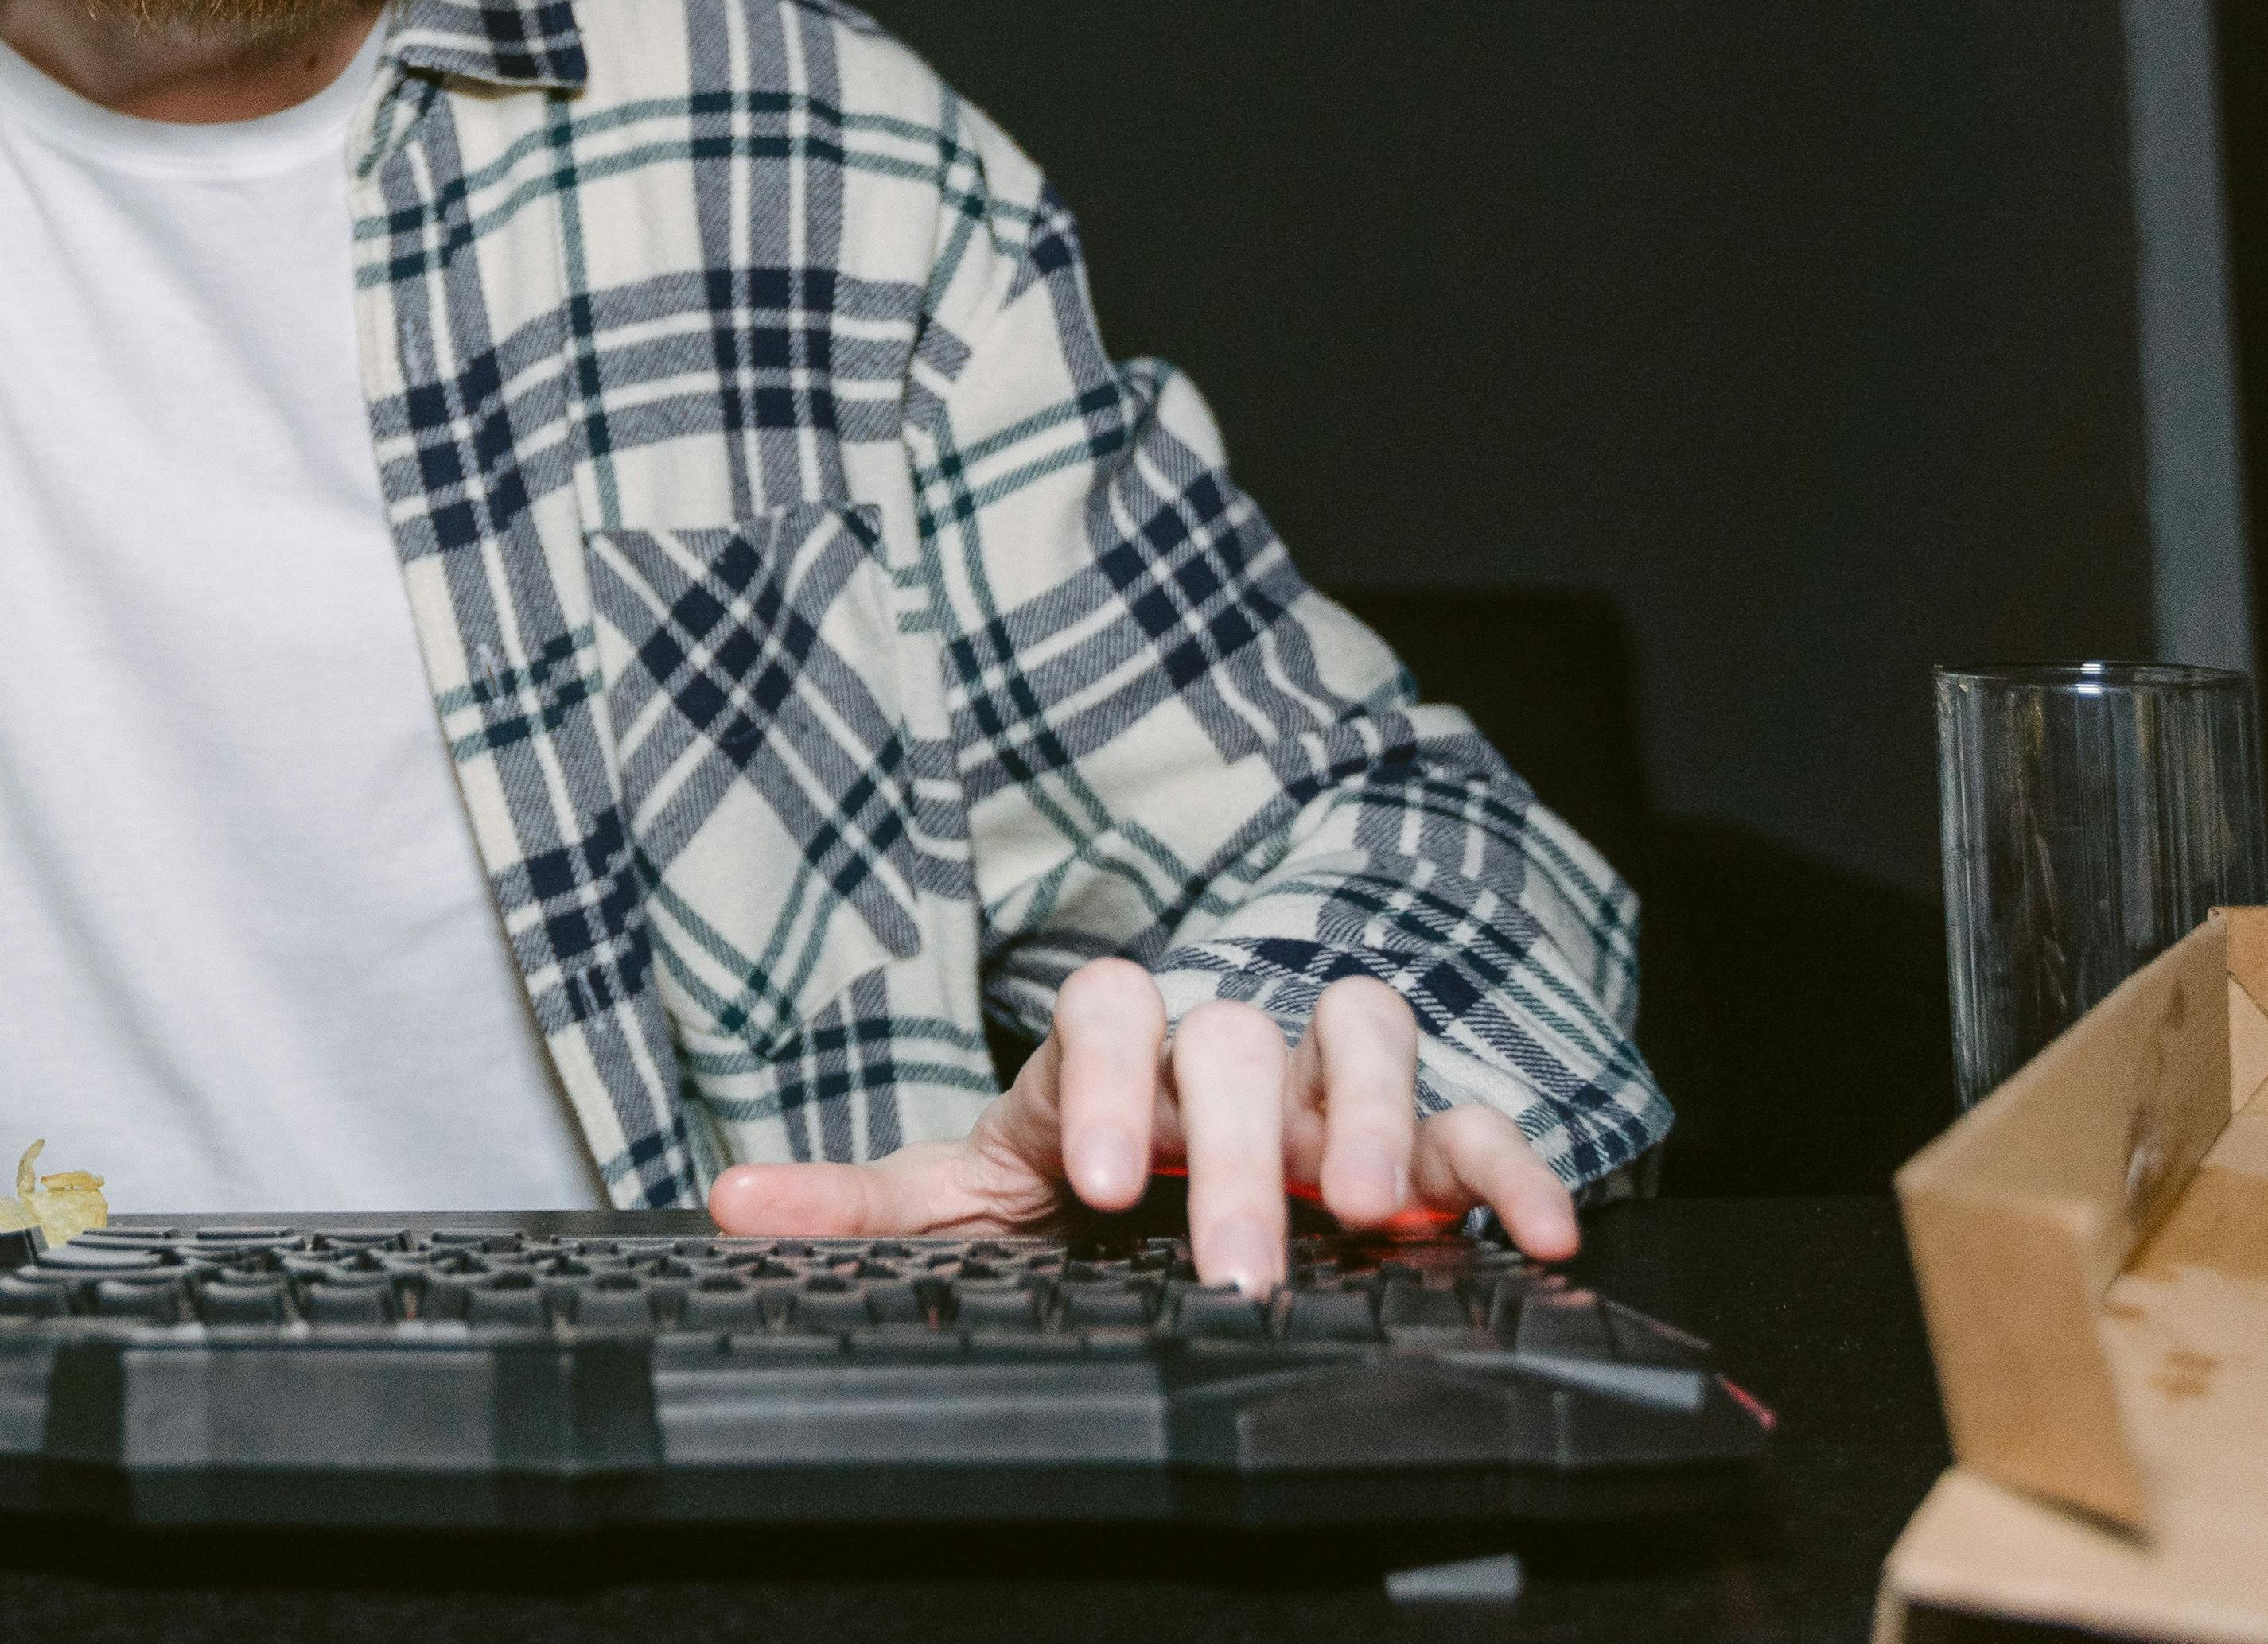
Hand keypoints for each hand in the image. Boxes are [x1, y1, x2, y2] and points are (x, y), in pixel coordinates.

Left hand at [705, 959, 1577, 1292]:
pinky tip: (1536, 1231)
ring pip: (1368, 1033)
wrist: (1189, 1172)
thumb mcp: (969, 1195)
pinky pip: (1482, 1122)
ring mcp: (1329, 1077)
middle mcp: (1226, 1043)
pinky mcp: (1423, 1132)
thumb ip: (862, 1205)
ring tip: (1371, 1214)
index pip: (1103, 1008)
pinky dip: (1515, 1167)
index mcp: (1113, 1050)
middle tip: (1236, 1259)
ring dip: (1380, 1119)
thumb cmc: (1084, 1176)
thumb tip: (731, 1207)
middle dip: (1242, 1148)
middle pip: (1239, 1038)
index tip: (1101, 1177)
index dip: (1106, 1079)